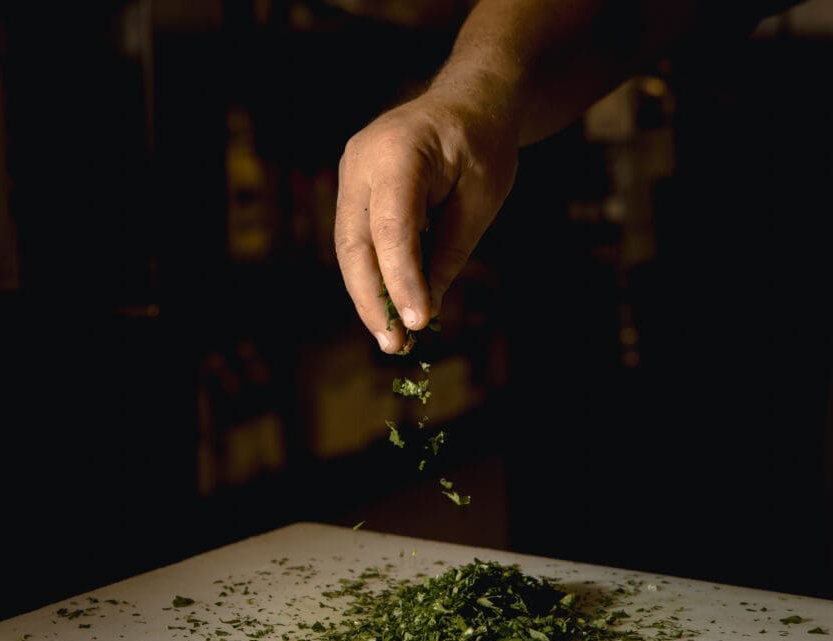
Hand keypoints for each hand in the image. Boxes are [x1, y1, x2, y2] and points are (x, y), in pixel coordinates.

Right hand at [334, 91, 518, 352]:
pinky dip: (374, 277)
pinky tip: (392, 310)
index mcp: (399, 151)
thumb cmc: (483, 145)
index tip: (418, 321)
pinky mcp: (354, 190)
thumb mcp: (482, 198)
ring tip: (394, 340)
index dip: (401, 278)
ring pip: (350, 248)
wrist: (467, 103)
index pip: (392, 227)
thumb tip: (424, 308)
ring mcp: (351, 174)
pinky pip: (358, 242)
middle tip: (395, 345)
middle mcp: (361, 161)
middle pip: (355, 243)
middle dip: (372, 300)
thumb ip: (450, 250)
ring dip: (369, 296)